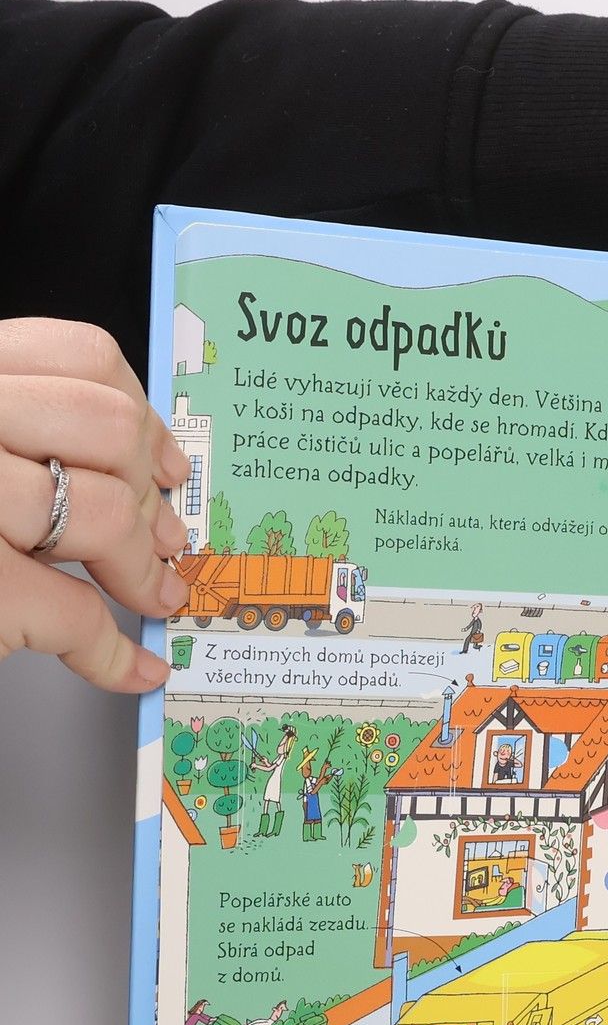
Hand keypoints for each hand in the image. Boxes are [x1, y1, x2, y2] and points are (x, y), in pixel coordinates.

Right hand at [0, 319, 190, 690]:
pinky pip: (75, 614)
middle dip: (150, 496)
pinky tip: (129, 667)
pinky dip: (112, 653)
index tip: (164, 465)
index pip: (80, 357)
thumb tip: (150, 472)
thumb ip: (25, 434)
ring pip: (108, 512)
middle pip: (109, 430)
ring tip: (149, 595)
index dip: (141, 417)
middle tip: (161, 540)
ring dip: (141, 569)